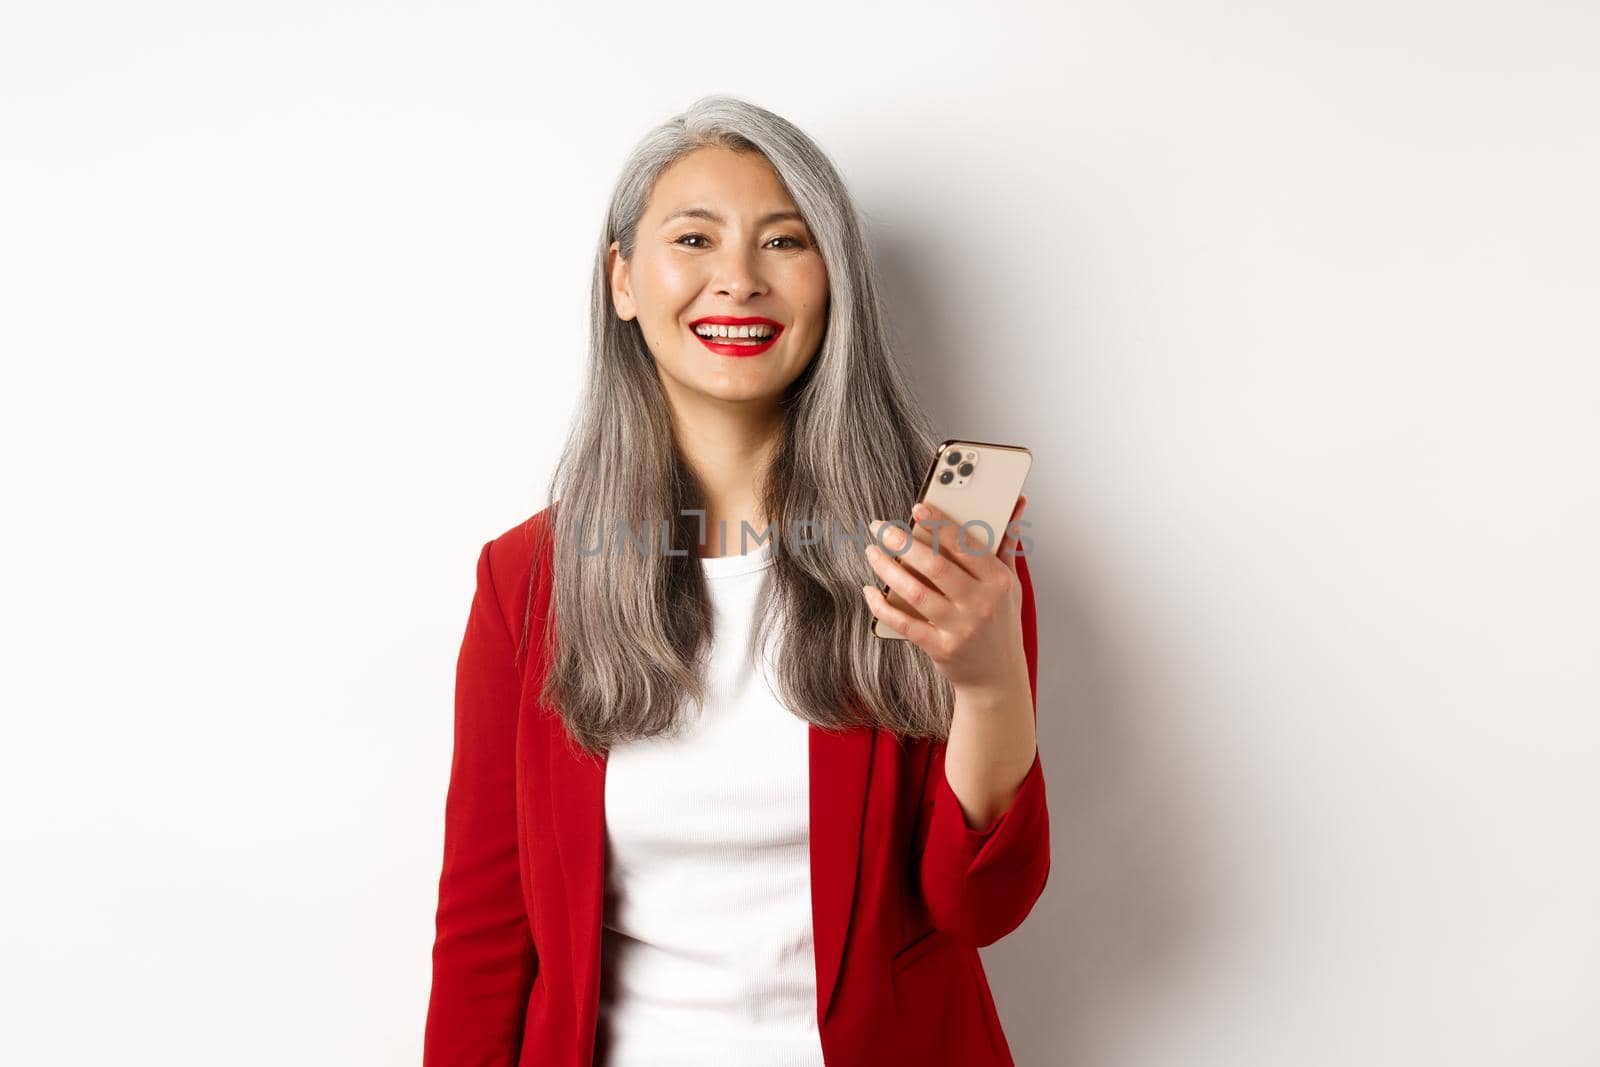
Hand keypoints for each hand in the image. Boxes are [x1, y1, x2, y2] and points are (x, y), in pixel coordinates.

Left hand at [861, 493, 1029, 695]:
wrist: (998, 675)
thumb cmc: (1001, 620)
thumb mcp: (1011, 583)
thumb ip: (1006, 542)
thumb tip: (1016, 501)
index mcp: (998, 581)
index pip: (966, 545)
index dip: (939, 524)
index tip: (916, 508)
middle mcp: (981, 603)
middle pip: (935, 565)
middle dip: (903, 542)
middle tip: (880, 527)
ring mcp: (961, 628)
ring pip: (916, 592)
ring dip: (888, 569)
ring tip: (872, 552)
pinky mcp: (941, 648)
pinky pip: (905, 623)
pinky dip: (883, 606)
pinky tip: (869, 590)